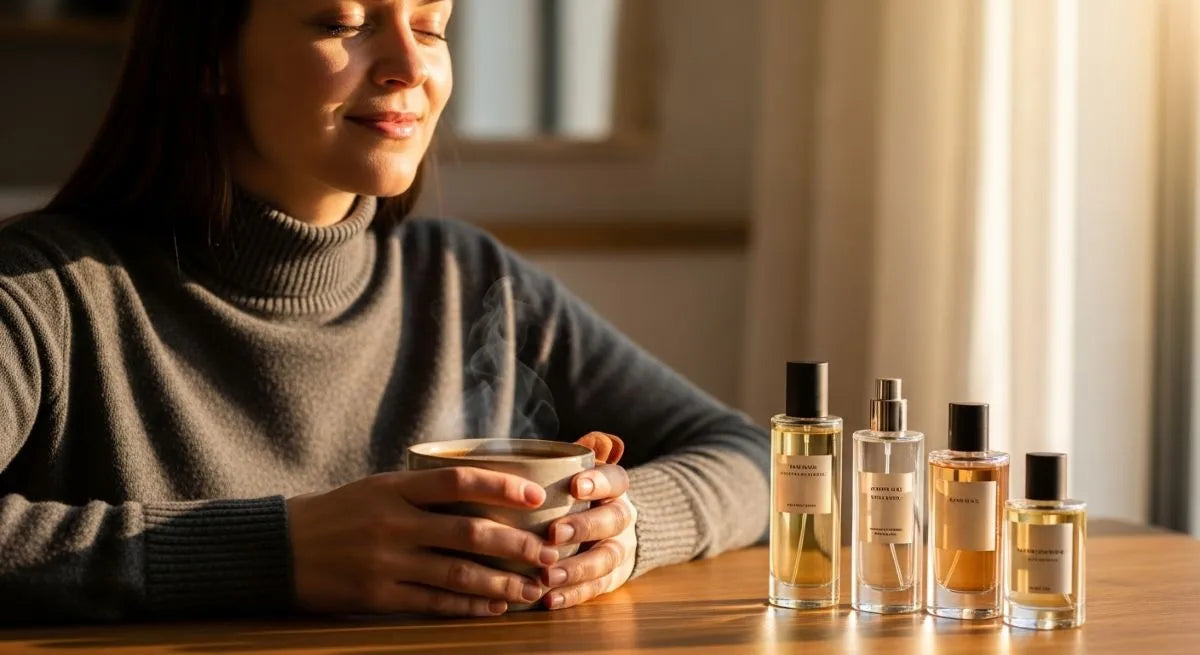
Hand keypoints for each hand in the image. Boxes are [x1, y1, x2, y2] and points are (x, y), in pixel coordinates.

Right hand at [286, 468, 558, 616]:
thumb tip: (480, 490)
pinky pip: (434, 603)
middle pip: (469, 531)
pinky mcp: (378, 596)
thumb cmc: (335, 514)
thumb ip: (420, 491)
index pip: (458, 480)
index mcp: (394, 488)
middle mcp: (393, 523)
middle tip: (549, 553)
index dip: (501, 486)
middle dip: (517, 544)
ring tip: (532, 588)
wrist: (277, 549)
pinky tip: (495, 607)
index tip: (535, 495)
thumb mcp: (375, 488)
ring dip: (501, 583)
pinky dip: (469, 606)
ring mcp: (386, 562)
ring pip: (458, 573)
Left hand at [539, 433, 637, 609]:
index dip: (599, 482)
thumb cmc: (578, 496)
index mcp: (615, 487)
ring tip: (547, 575)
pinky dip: (573, 595)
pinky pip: (597, 589)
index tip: (576, 485)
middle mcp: (622, 517)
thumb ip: (583, 454)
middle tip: (553, 533)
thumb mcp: (581, 471)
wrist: (610, 529)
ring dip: (576, 568)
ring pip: (606, 559)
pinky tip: (549, 599)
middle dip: (583, 527)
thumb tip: (603, 439)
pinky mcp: (613, 578)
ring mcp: (620, 549)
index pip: (617, 479)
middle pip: (612, 520)